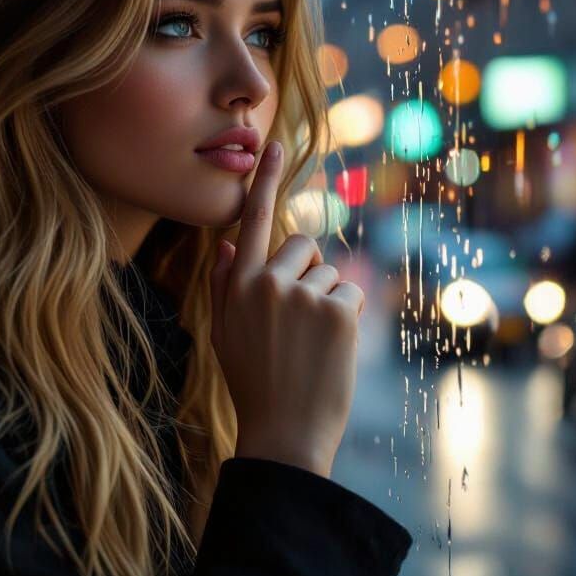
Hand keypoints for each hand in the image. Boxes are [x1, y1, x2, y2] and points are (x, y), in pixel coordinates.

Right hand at [209, 140, 364, 478]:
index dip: (265, 182)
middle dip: (306, 273)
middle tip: (296, 322)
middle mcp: (269, 283)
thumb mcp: (225, 333)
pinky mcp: (339, 312)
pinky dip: (346, 318)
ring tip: (311, 345)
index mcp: (238, 285)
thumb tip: (229, 244)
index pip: (252, 221)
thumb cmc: (253, 382)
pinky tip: (331, 350)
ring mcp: (305, 296)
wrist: (284, 432)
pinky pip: (350, 295)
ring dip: (326, 301)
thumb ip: (225, 285)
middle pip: (303, 247)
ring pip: (330, 275)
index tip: (276, 144)